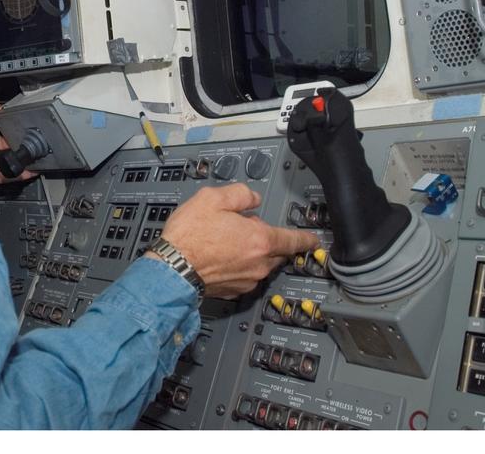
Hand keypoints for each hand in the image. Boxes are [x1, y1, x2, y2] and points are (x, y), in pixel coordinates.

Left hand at [0, 102, 27, 187]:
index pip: (1, 140)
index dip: (11, 138)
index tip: (22, 137)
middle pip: (7, 153)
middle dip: (18, 152)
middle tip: (30, 150)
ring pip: (9, 166)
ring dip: (20, 165)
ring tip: (32, 162)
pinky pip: (6, 177)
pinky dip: (17, 176)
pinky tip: (27, 173)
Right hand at [156, 184, 319, 298]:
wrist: (171, 269)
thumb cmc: (189, 236)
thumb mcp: (212, 198)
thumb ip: (240, 194)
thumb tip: (252, 198)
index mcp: (260, 240)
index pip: (294, 240)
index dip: (306, 238)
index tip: (312, 239)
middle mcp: (258, 263)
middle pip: (277, 252)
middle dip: (267, 240)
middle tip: (244, 228)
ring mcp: (247, 280)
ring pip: (261, 264)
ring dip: (252, 253)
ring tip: (226, 242)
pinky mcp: (234, 291)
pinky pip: (246, 276)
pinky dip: (239, 266)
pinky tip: (220, 257)